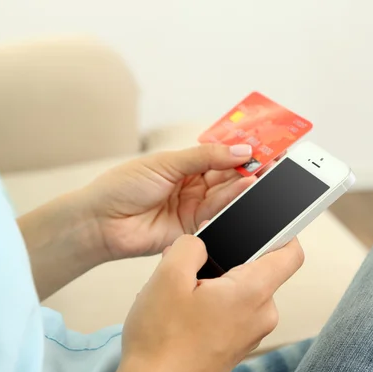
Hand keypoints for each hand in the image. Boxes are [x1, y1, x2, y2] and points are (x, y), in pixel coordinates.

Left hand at [84, 143, 255, 259]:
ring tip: (261, 174)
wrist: (101, 222)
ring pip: (226, 193)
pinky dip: (233, 202)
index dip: (240, 147)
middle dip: (249, 166)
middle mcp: (193, 185)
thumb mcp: (166, 163)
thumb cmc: (124, 186)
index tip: (263, 142)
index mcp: (185, 164)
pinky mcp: (195, 228)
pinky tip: (246, 189)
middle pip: (228, 174)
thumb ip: (204, 157)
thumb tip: (240, 149)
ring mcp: (194, 207)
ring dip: (244, 184)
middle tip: (271, 160)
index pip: (220, 153)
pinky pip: (218, 213)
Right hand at [103, 235, 304, 371]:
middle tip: (193, 264)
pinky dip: (211, 304)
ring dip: (213, 283)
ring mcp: (249, 334)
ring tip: (181, 293)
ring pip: (240, 291)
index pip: (291, 253)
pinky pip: (231, 312)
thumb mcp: (167, 276)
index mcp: (252, 292)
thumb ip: (189, 245)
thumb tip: (199, 243)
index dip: (283, 231)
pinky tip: (181, 312)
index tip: (266, 222)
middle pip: (257, 269)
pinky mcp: (234, 346)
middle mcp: (260, 315)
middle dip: (226, 260)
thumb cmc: (160, 344)